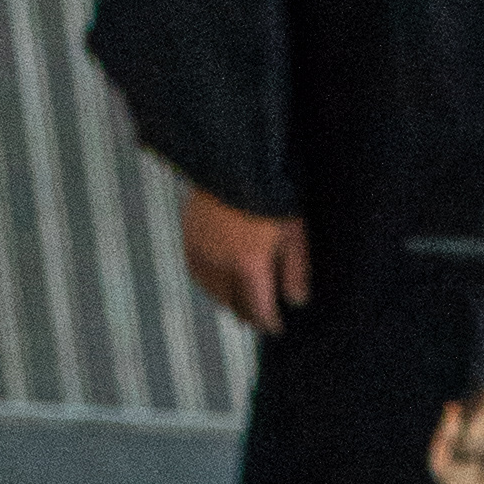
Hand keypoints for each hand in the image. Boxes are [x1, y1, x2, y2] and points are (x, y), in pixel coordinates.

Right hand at [176, 187, 309, 333]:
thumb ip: (295, 269)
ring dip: (227, 299)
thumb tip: (295, 301)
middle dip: (248, 313)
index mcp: (248, 264)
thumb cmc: (269, 190)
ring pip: (213, 291)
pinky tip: (218, 279)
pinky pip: (197, 271)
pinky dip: (209, 281)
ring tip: (238, 300)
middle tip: (258, 316)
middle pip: (234, 305)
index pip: (258, 310)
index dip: (269, 323)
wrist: (233, 157)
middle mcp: (220, 264)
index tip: (276, 327)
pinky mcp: (188, 236)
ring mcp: (201, 251)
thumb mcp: (293, 229)